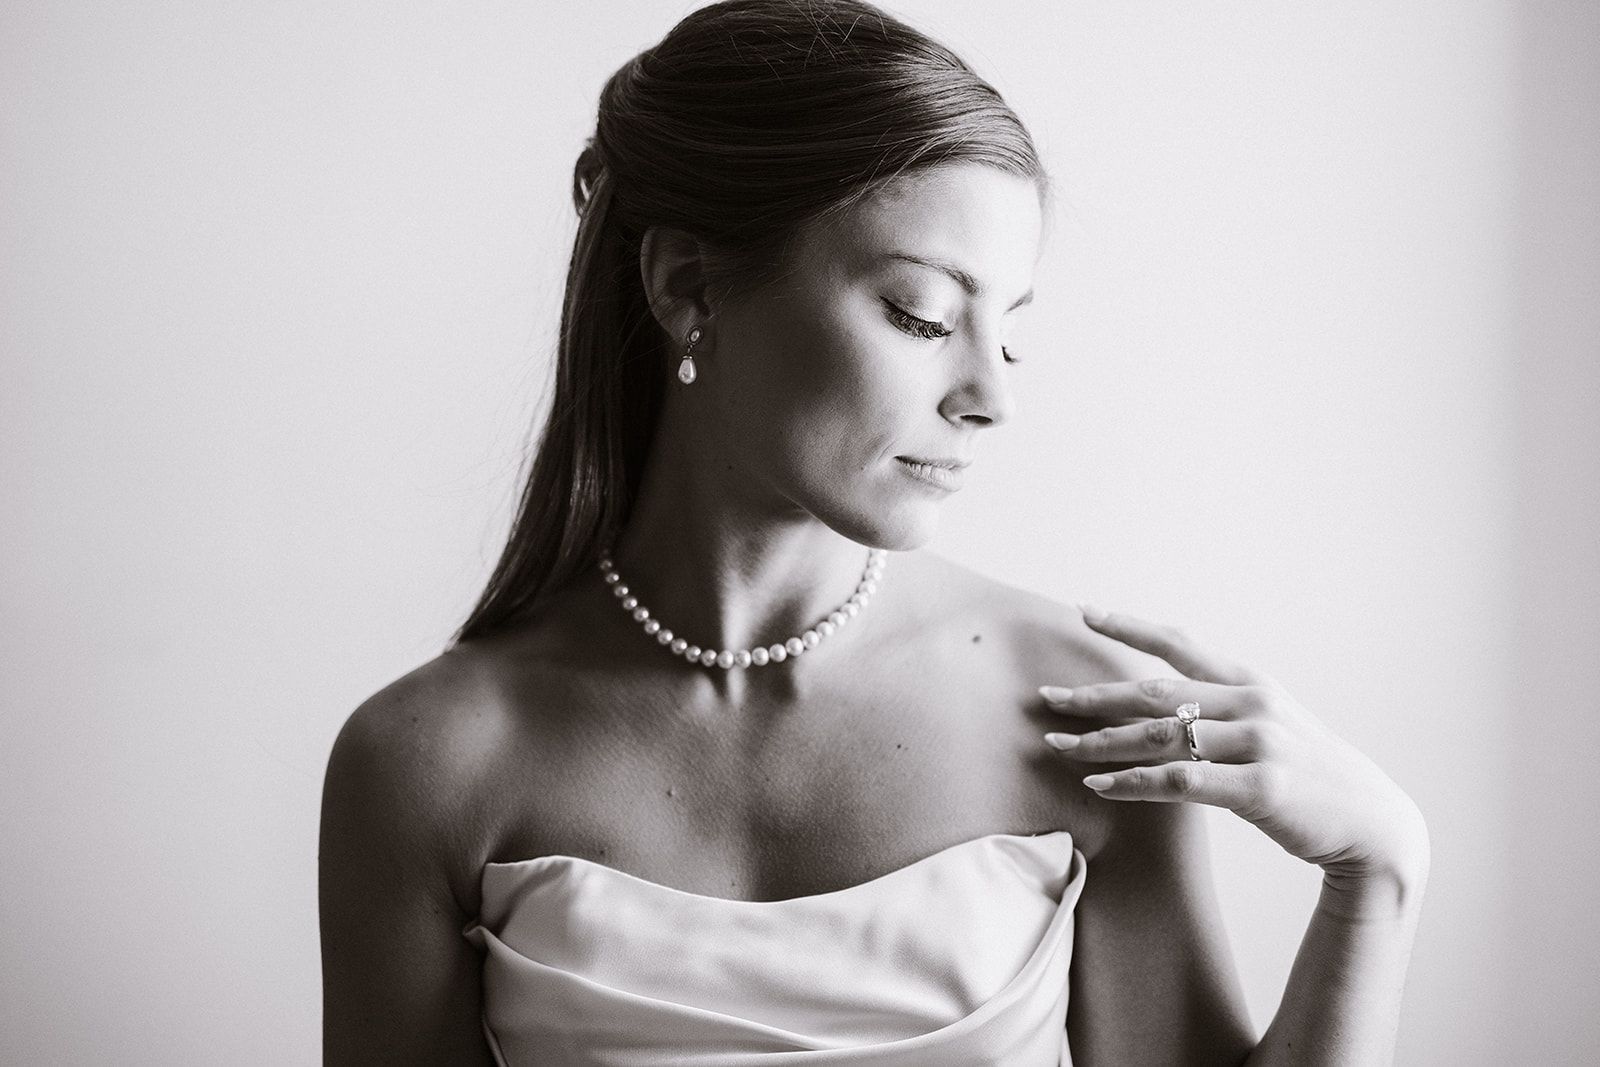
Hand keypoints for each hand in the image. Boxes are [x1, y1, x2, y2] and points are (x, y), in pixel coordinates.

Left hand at [1040, 604, 1427, 883]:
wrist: (1372, 825)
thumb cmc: (1310, 778)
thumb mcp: (1271, 727)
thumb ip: (1222, 710)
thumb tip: (1159, 706)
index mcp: (1252, 683)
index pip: (1180, 644)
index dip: (1129, 626)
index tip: (1084, 611)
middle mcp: (1253, 704)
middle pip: (1155, 692)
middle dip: (1095, 695)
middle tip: (1048, 697)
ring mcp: (1259, 744)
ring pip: (1160, 736)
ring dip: (1102, 742)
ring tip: (1060, 747)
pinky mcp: (1261, 788)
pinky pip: (1180, 781)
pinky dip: (1133, 782)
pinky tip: (1100, 785)